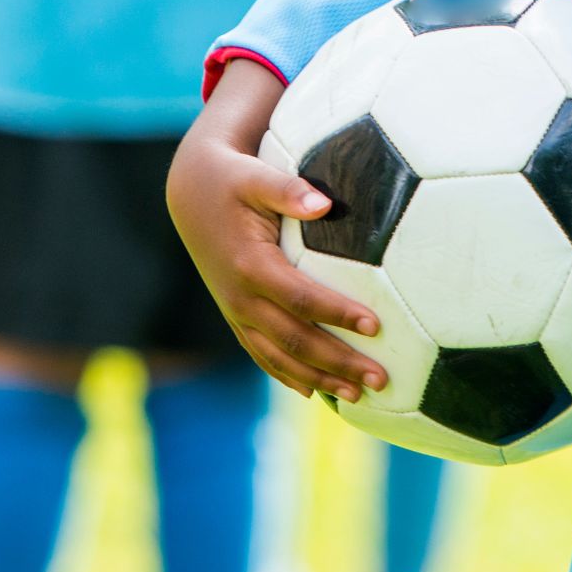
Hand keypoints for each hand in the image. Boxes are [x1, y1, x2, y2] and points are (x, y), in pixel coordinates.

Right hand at [167, 61, 387, 402]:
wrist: (191, 193)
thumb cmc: (234, 179)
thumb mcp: (257, 175)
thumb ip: (288, 190)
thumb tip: (325, 202)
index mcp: (250, 265)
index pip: (301, 298)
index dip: (337, 314)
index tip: (375, 326)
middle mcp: (241, 298)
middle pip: (295, 340)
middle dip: (338, 362)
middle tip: (381, 379)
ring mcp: (236, 312)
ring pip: (280, 357)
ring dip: (320, 379)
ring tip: (359, 396)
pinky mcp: (235, 317)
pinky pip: (262, 355)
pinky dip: (289, 375)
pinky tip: (315, 391)